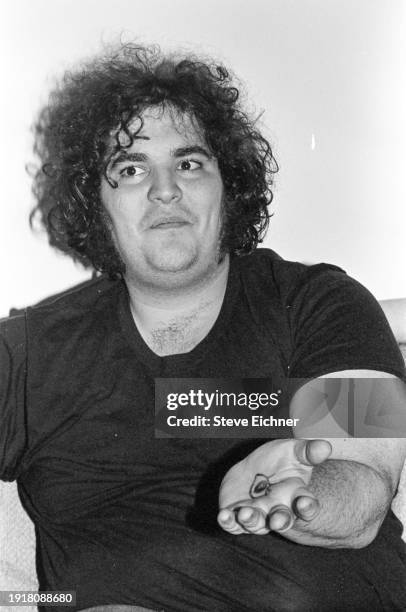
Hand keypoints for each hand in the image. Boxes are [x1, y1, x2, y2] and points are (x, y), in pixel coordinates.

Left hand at [217, 439, 331, 534]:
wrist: (252, 471)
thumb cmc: (277, 461)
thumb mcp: (293, 452)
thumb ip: (307, 451)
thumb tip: (325, 446)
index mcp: (296, 495)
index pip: (306, 505)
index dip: (307, 506)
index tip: (305, 503)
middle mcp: (278, 509)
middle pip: (283, 519)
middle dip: (280, 520)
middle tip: (277, 520)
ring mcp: (258, 515)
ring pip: (257, 524)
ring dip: (251, 520)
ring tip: (245, 513)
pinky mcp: (237, 518)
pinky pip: (232, 525)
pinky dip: (227, 522)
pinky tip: (223, 515)